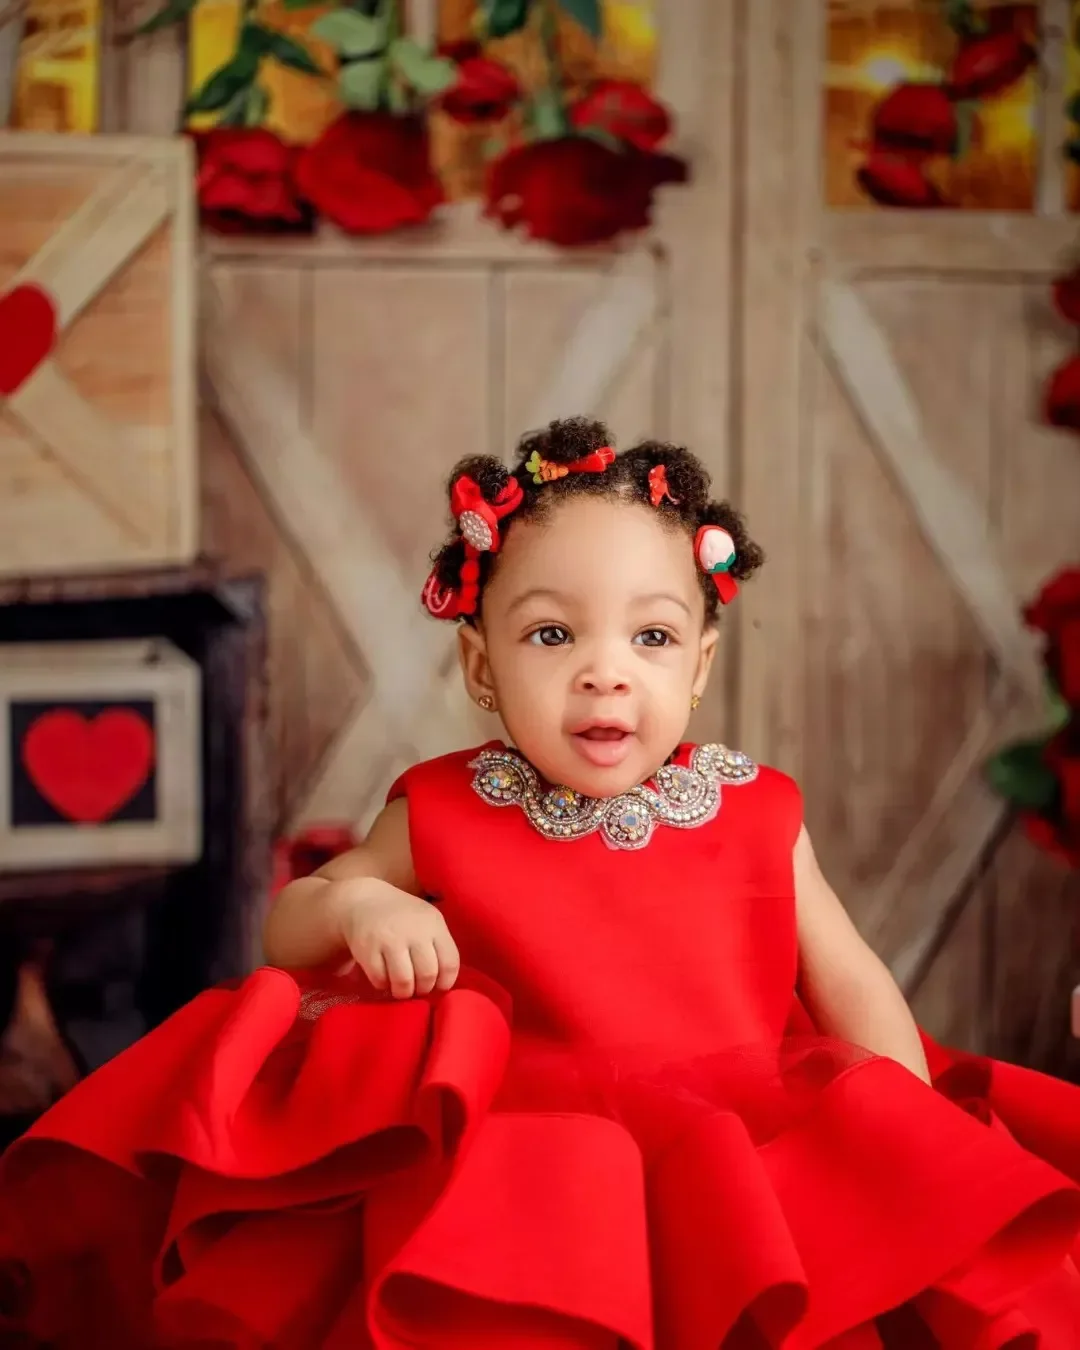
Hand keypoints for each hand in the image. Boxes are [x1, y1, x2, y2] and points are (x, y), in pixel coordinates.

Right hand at [330, 877, 459, 998]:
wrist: (366, 901)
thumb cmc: (403, 917)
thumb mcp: (428, 921)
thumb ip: (438, 947)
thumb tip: (443, 983)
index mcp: (434, 925)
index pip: (450, 963)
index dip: (445, 982)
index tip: (438, 985)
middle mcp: (414, 931)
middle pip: (427, 975)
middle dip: (423, 989)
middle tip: (417, 988)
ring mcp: (390, 940)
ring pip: (404, 981)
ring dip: (404, 992)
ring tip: (401, 988)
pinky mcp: (367, 949)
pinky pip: (380, 979)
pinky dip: (383, 985)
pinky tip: (384, 977)